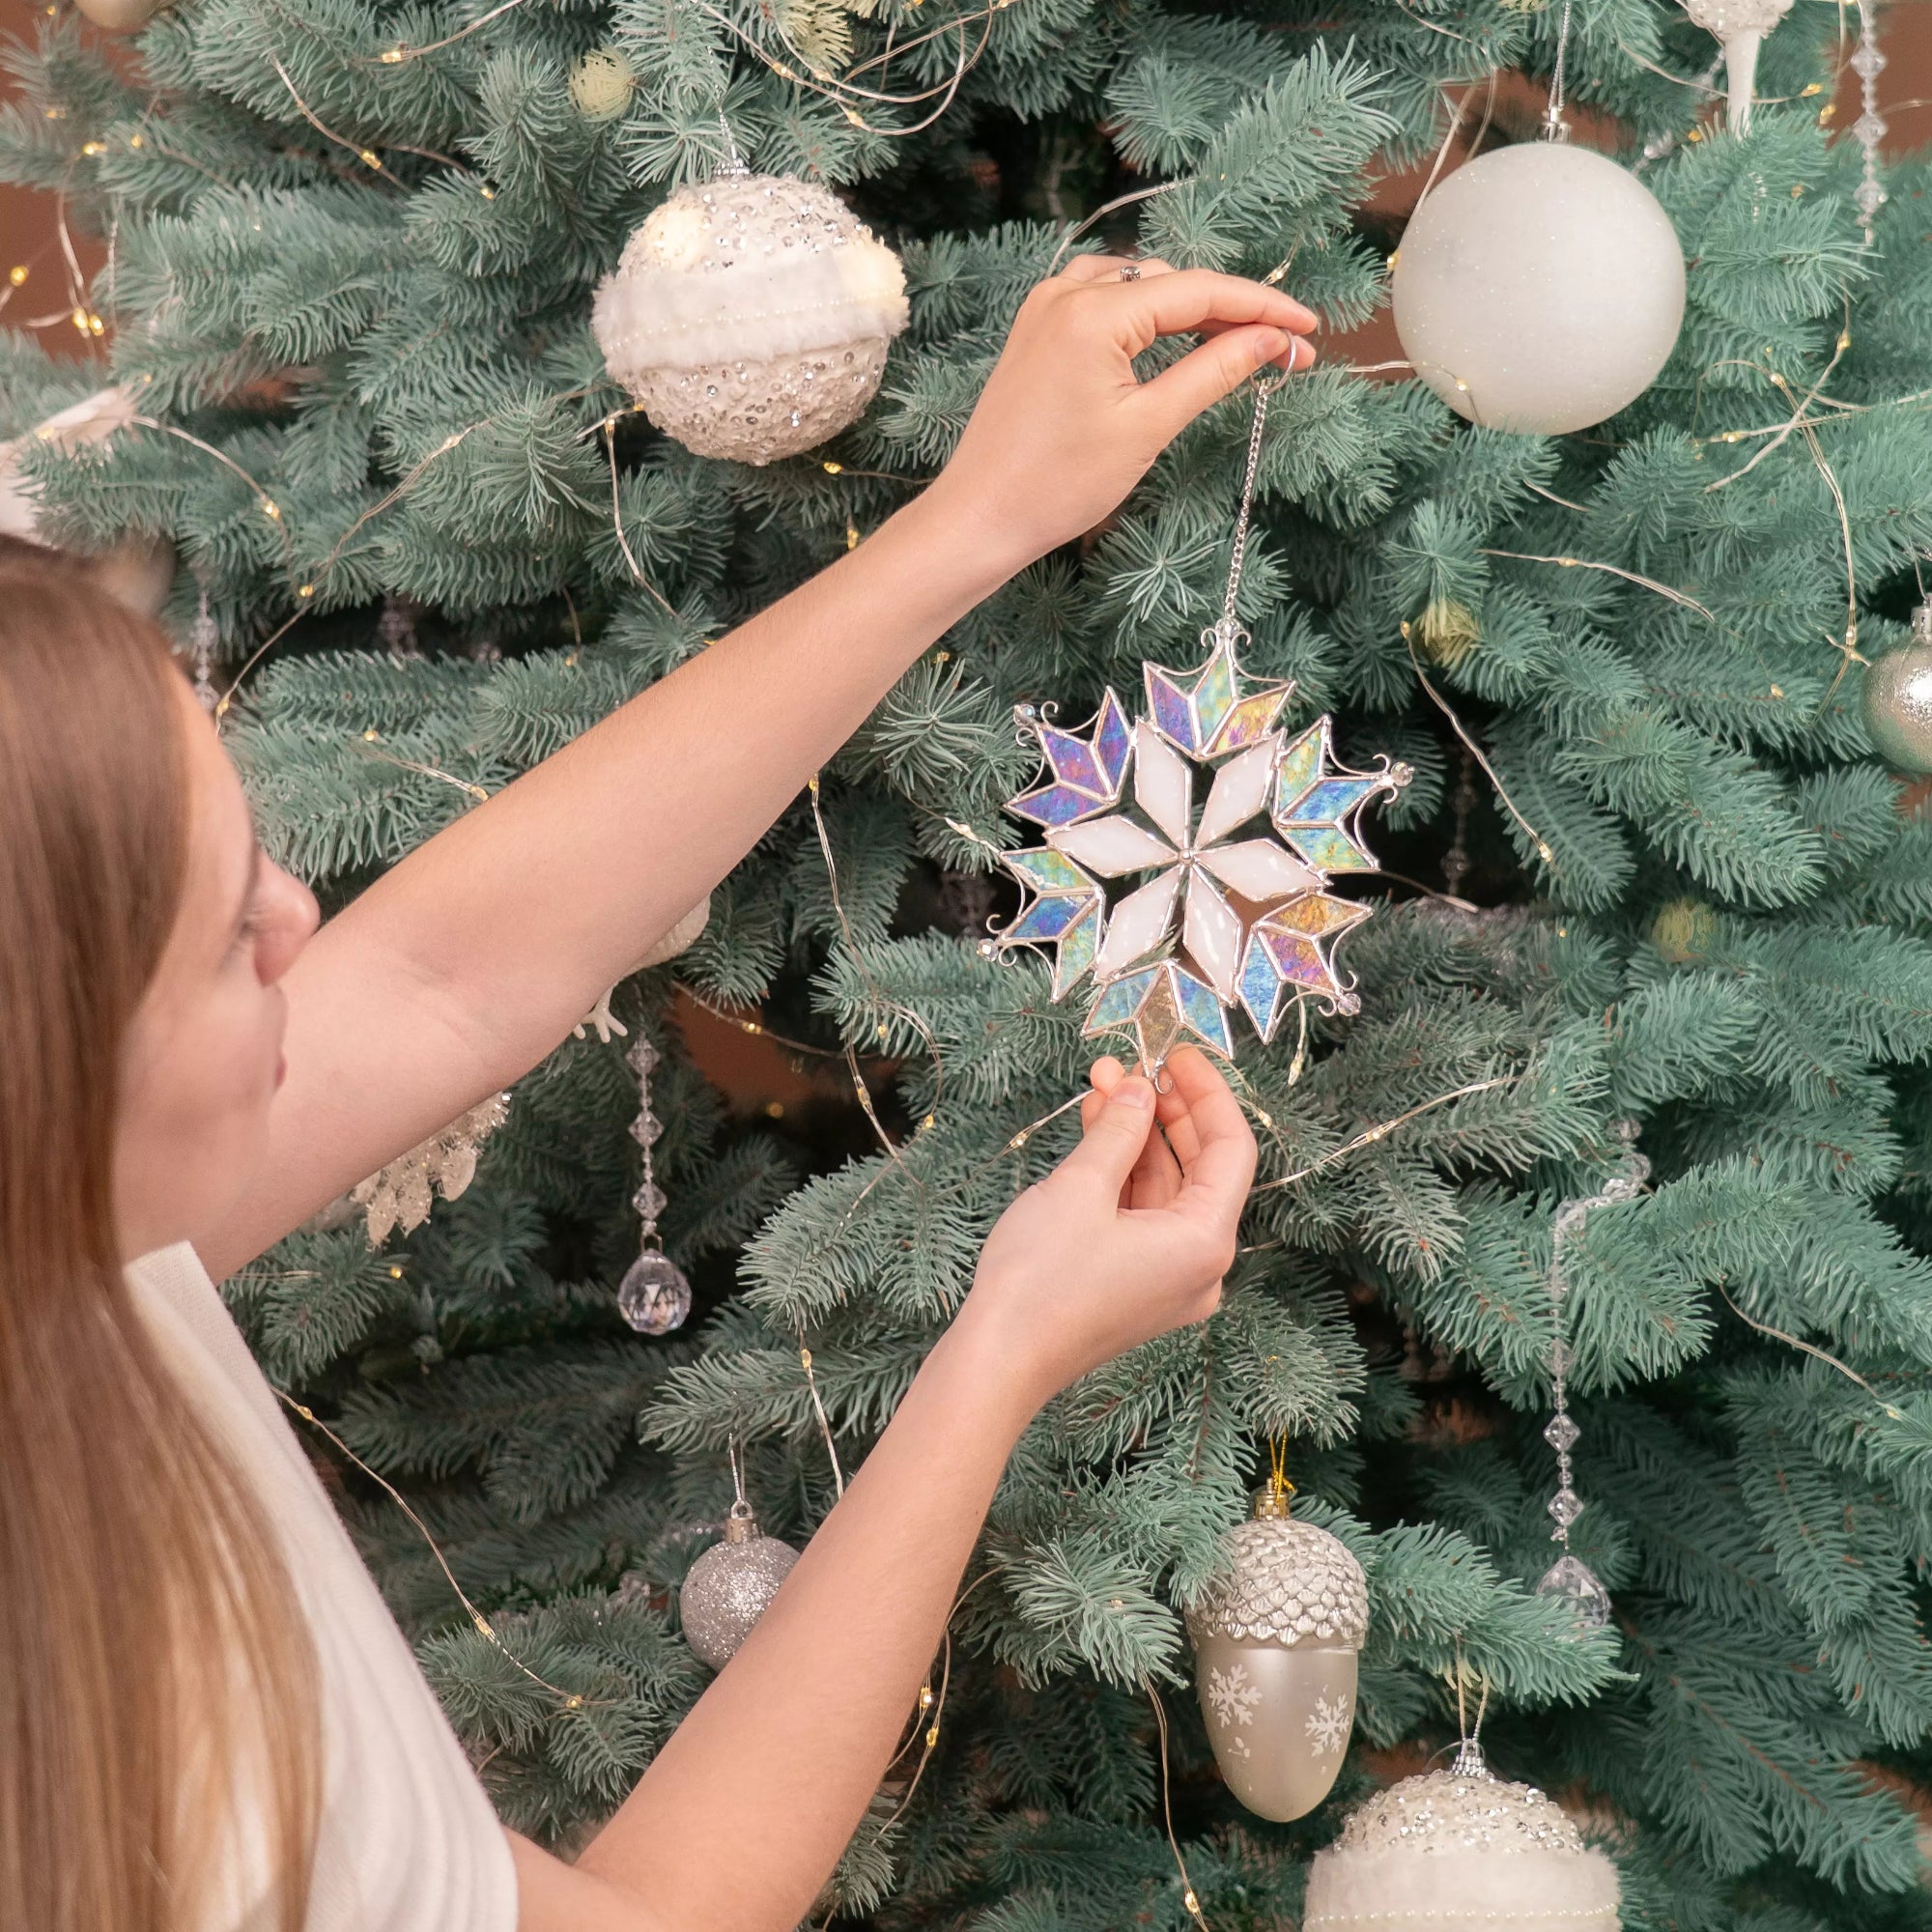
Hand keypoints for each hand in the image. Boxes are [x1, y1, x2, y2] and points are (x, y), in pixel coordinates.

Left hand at [918, 256, 1317, 578]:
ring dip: (1190, 310)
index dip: (1262, 308)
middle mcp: (1066, 292)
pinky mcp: (1036, 330)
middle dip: (1230, 312)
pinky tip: (1175, 341)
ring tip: (1238, 344)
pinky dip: (1147, 317)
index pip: (1199, 290)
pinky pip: (1105, 303)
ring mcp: (1046, 307)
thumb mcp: (1148, 426)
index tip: (1309, 330)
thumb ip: (1213, 372)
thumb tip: (1271, 341)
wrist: (981, 517)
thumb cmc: (1058, 484)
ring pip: (1139, 288)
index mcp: (1094, 312)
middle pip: (1171, 284)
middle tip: (1284, 350)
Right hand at [958, 1046, 1257, 1415]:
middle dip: (1166, 1112)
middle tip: (1134, 1066)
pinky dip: (1126, 1175)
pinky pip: (1146, 1217)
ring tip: (1103, 1088)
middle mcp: (1201, 1265)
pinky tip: (1098, 1133)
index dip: (1208, 1094)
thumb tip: (1140, 1091)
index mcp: (1204, 1241)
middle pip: (1202, 1169)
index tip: (1178, 1054)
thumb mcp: (1081, 1188)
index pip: (1231, 1149)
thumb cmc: (1040, 1279)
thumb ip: (1120, 1132)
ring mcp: (1171, 1280)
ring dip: (1139, 1139)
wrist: (999, 1359)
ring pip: (1168, 1191)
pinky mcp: (1139, 1287)